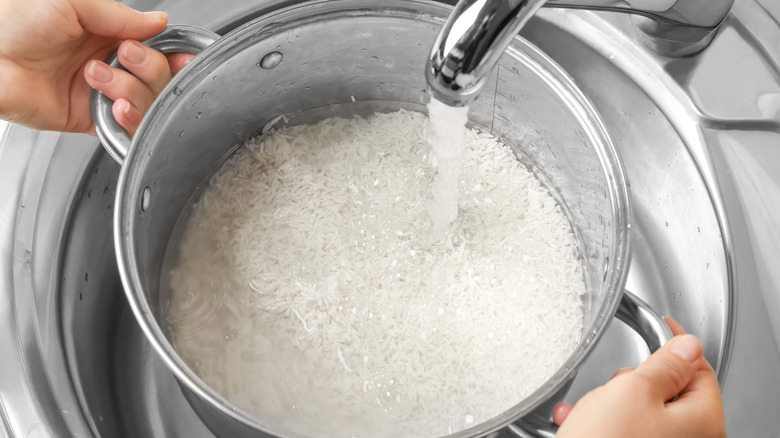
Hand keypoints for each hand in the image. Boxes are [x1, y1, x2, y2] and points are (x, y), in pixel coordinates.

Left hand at [0, 0, 190, 134]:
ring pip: (146, 102)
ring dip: (130, 90)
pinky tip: (116, 106)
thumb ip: (121, 14)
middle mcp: (108, 63)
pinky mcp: (89, 119)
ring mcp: (100, 92)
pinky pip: (126, 127)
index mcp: (106, 33)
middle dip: (149, 67)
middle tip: (123, 55)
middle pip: (158, 77)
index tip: (181, 57)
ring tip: (97, 77)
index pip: (155, 47)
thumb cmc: (12, 23)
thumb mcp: (71, 2)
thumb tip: (159, 22)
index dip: (172, 54)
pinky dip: (129, 118)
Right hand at [553, 318, 725, 437]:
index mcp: (703, 423)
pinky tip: (577, 424)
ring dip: (608, 403)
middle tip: (615, 386)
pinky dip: (598, 423)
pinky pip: (620, 430)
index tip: (664, 328)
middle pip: (668, 391)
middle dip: (633, 381)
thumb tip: (687, 346)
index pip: (700, 369)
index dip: (678, 345)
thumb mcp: (634, 390)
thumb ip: (665, 364)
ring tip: (588, 411)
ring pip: (639, 411)